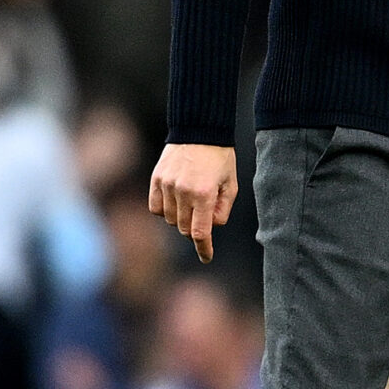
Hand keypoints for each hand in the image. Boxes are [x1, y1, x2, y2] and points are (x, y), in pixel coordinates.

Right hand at [149, 142, 237, 261]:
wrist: (198, 131)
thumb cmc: (220, 158)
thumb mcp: (231, 183)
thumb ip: (223, 209)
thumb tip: (212, 227)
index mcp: (205, 193)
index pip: (201, 232)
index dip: (204, 248)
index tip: (207, 257)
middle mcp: (183, 191)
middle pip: (185, 228)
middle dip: (196, 230)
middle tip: (204, 218)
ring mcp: (167, 185)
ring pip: (171, 219)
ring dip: (182, 219)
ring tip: (193, 203)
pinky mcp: (156, 180)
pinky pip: (156, 208)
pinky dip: (166, 211)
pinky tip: (176, 202)